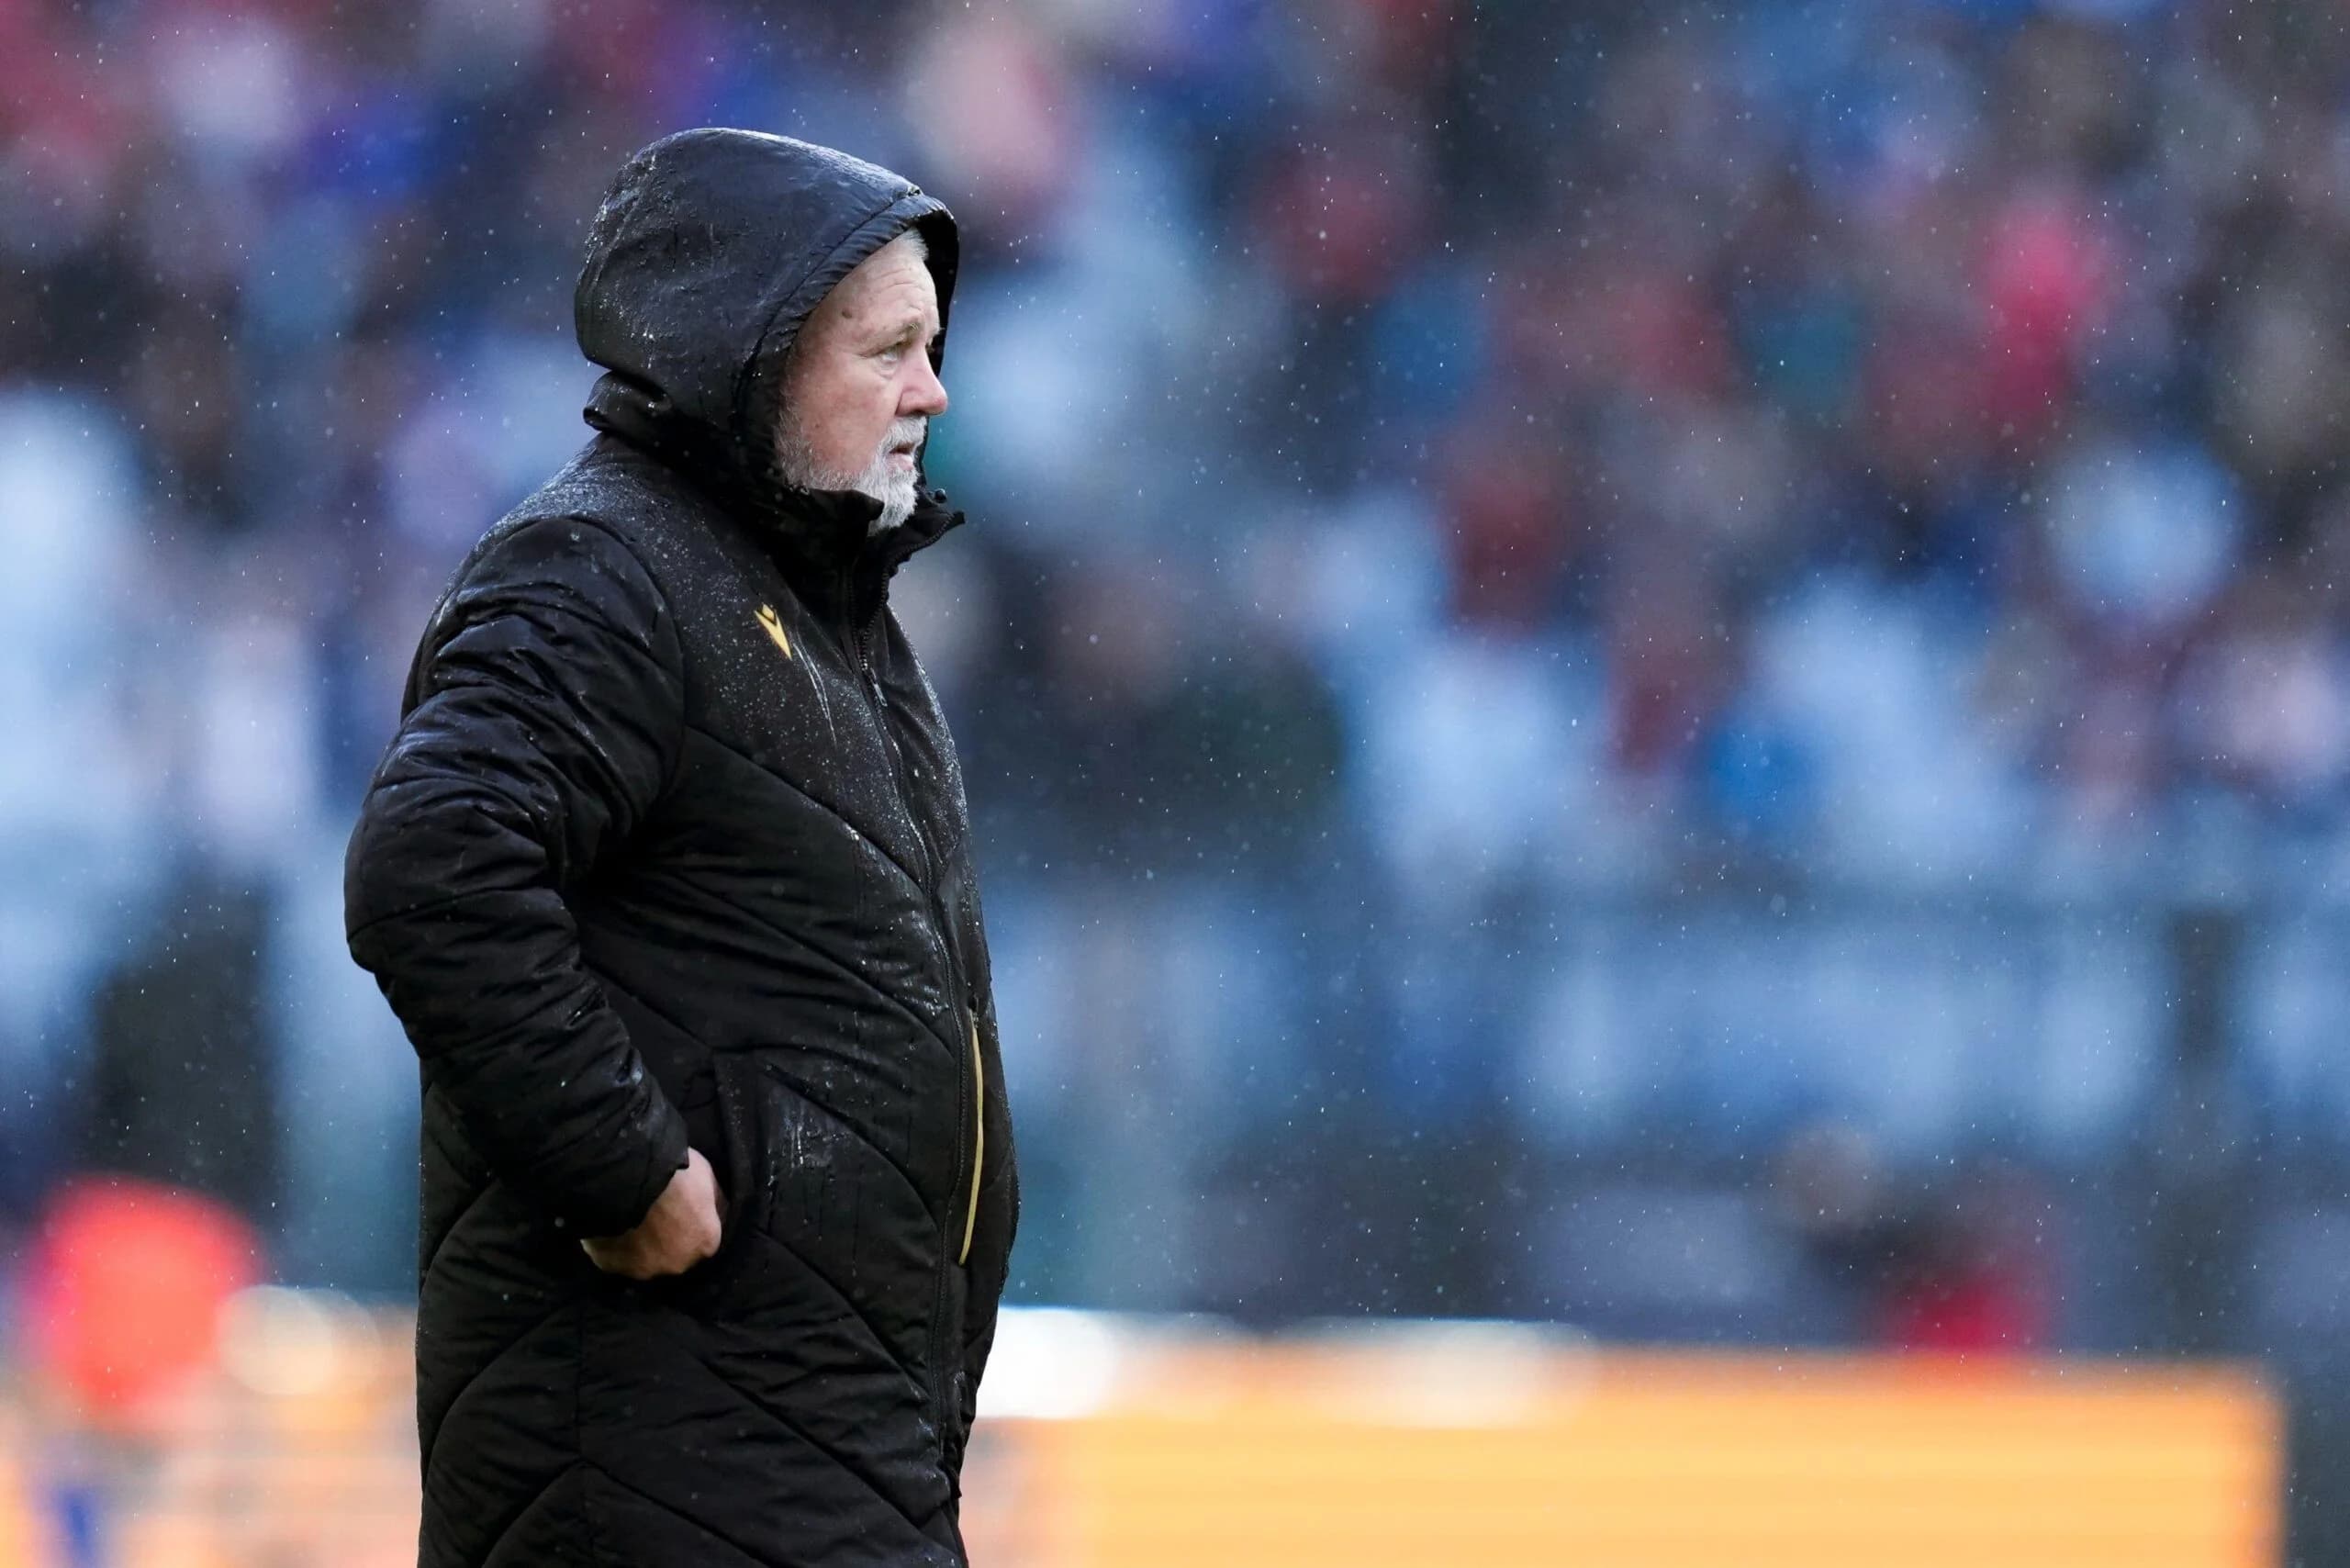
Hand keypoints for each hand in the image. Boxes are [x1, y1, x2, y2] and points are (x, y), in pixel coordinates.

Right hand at [581, 1148, 723, 1278]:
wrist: (625, 1177)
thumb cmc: (672, 1173)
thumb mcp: (706, 1176)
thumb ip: (713, 1201)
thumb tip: (715, 1210)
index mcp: (705, 1244)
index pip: (705, 1240)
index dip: (693, 1224)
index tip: (682, 1210)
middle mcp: (677, 1264)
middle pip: (675, 1255)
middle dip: (669, 1239)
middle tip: (655, 1215)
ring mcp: (643, 1269)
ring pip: (645, 1259)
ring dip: (642, 1246)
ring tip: (631, 1221)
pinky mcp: (612, 1267)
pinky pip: (616, 1258)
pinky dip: (615, 1246)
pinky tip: (611, 1227)